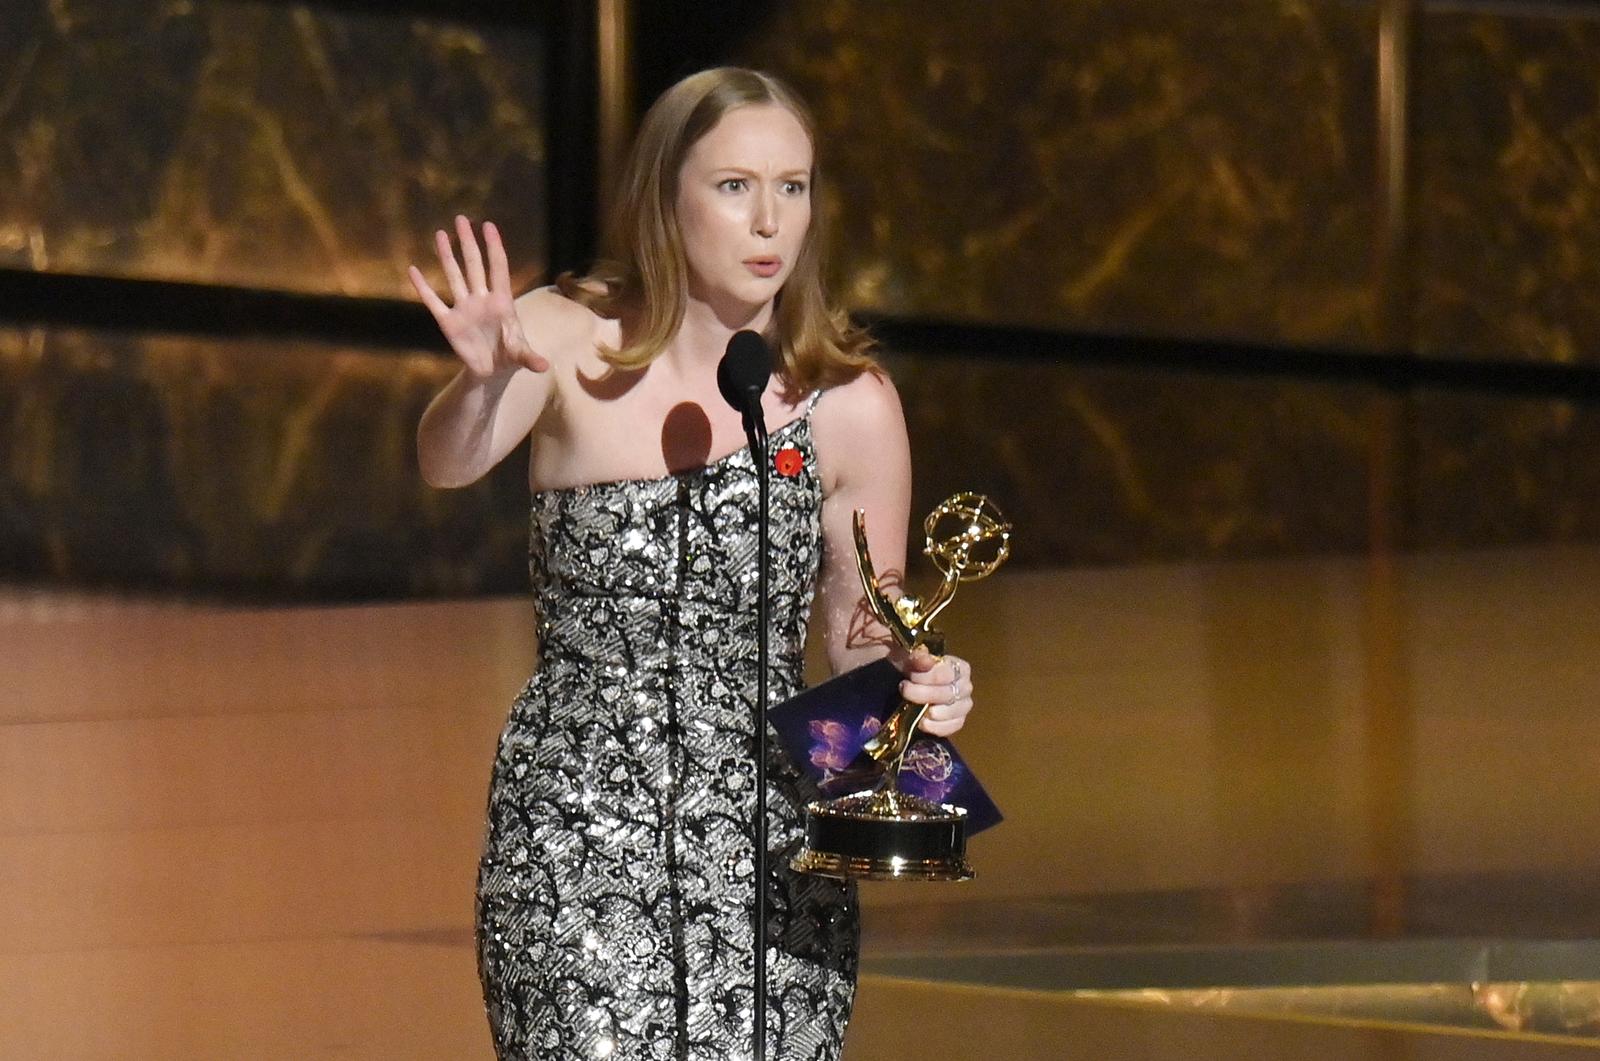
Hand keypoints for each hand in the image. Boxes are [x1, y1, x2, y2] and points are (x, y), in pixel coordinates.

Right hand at [407, 215, 548, 379]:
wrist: (491, 371)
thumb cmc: (510, 356)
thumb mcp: (521, 356)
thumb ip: (530, 358)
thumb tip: (544, 367)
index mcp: (502, 302)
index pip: (498, 268)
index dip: (494, 247)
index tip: (488, 225)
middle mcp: (481, 300)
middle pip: (474, 265)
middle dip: (469, 242)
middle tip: (462, 219)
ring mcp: (464, 309)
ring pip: (454, 276)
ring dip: (447, 256)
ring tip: (441, 234)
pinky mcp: (449, 323)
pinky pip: (433, 302)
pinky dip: (423, 287)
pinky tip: (413, 270)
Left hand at [897, 648, 972, 736]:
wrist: (908, 686)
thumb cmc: (911, 669)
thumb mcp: (909, 658)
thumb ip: (917, 657)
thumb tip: (926, 661)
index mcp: (958, 667)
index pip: (947, 673)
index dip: (927, 676)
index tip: (909, 677)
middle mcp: (966, 685)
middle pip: (949, 694)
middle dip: (923, 694)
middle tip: (904, 690)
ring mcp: (964, 705)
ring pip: (953, 711)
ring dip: (931, 712)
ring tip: (914, 709)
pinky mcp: (957, 722)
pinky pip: (953, 727)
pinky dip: (937, 727)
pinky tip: (922, 724)